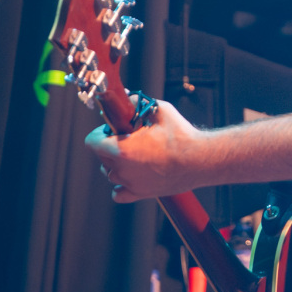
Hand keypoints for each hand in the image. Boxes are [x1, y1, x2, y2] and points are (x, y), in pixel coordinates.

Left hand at [84, 98, 201, 202]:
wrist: (199, 161)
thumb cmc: (181, 136)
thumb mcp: (160, 110)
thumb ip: (138, 103)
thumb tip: (126, 97)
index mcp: (121, 149)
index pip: (92, 142)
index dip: (100, 132)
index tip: (113, 128)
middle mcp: (121, 169)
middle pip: (101, 156)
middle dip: (111, 145)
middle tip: (130, 137)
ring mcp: (129, 184)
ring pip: (110, 173)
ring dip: (117, 163)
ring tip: (137, 154)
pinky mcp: (139, 194)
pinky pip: (119, 193)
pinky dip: (122, 184)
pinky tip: (133, 174)